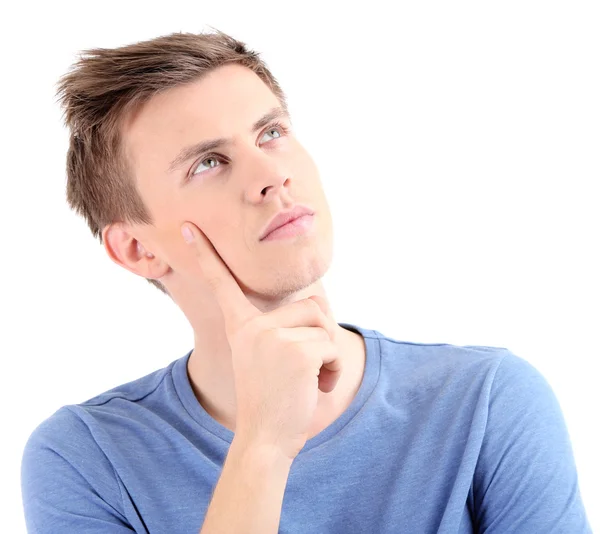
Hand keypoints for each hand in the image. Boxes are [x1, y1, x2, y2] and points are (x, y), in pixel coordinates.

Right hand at [181, 223, 342, 460]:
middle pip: (310, 305)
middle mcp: (251, 327)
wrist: (265, 440)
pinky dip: (333, 369)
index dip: (206, 255)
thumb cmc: (271, 398)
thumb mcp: (269, 356)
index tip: (190, 227)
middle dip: (320, 334)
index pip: (222, 284)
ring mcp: (273, 338)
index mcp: (240, 326)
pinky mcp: (297, 352)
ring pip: (324, 325)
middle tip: (306, 365)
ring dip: (327, 353)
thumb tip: (320, 301)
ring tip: (310, 377)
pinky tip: (316, 387)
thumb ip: (284, 327)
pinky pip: (332, 346)